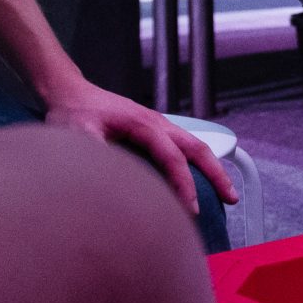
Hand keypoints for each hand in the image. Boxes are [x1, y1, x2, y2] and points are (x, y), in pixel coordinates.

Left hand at [38, 81, 238, 216]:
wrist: (71, 92)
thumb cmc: (73, 113)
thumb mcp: (77, 134)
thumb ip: (94, 153)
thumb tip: (106, 180)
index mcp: (144, 124)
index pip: (173, 158)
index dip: (184, 185)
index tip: (191, 209)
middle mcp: (157, 123)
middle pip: (198, 148)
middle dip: (218, 173)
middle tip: (231, 198)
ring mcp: (159, 124)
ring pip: (195, 145)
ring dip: (213, 167)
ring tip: (226, 192)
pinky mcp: (154, 129)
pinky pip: (184, 145)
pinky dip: (199, 161)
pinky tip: (199, 177)